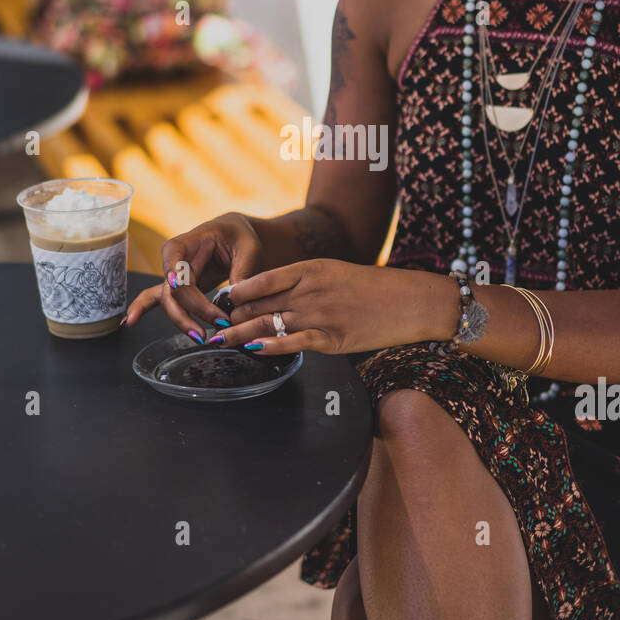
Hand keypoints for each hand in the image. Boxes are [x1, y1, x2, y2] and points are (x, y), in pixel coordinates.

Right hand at [123, 212, 263, 335]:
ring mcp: (174, 276)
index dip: (175, 276)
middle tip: (207, 331)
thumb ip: (243, 272)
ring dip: (181, 321)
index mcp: (189, 242)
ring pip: (169, 301)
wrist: (235, 237)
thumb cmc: (239, 237)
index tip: (178, 286)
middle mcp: (175, 259)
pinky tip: (128, 322)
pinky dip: (142, 309)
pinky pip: (157, 300)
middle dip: (187, 312)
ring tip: (199, 337)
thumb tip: (236, 299)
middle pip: (172, 288)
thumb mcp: (248, 248)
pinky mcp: (179, 289)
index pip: (176, 260)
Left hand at [210, 259, 459, 354]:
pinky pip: (294, 343)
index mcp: (311, 269)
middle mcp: (311, 290)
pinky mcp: (332, 338)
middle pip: (259, 304)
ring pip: (269, 323)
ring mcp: (320, 315)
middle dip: (232, 316)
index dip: (235, 292)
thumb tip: (275, 296)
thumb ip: (305, 282)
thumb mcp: (335, 273)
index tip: (219, 301)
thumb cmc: (373, 287)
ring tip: (220, 341)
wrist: (410, 301)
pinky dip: (270, 346)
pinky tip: (254, 349)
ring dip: (240, 334)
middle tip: (210, 325)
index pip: (261, 279)